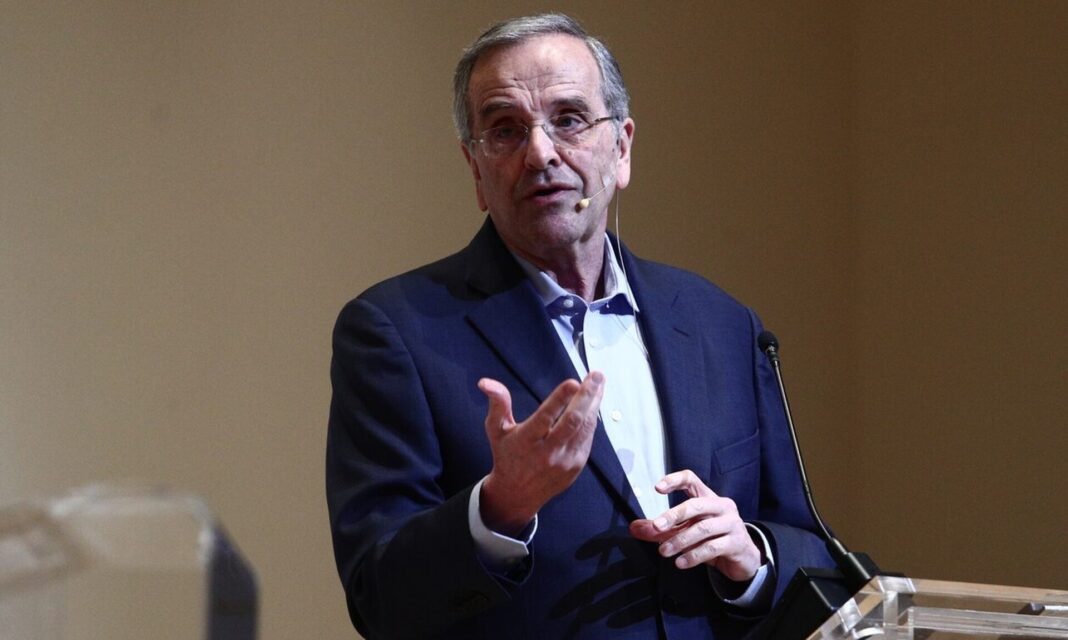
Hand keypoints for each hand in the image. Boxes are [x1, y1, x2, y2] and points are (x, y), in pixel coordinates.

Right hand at [478, 372, 604, 536]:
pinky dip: (592, 419)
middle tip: (596, 376)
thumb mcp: (496, 430)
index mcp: (527, 440)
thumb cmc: (507, 456)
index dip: (560, 399)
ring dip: (594, 404)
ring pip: (584, 428)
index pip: (546, 417)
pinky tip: (594, 403)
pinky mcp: (576, 465)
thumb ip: (497, 404)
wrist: (518, 494)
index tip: (573, 382)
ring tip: (599, 382)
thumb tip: (486, 383)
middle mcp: (547, 452)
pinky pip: (587, 438)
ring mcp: (565, 460)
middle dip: (586, 396)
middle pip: (571, 421)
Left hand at [629, 470, 761, 581]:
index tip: (657, 488)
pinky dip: (694, 556)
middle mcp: (722, 506)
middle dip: (673, 515)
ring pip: (702, 529)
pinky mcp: (736, 543)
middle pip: (696, 504)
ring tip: (664, 551)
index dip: (674, 480)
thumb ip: (661, 530)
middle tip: (656, 527)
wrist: (743, 559)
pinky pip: (712, 548)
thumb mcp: (686, 532)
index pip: (691, 480)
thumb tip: (634, 528)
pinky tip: (680, 563)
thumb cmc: (713, 539)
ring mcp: (732, 524)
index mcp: (709, 497)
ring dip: (680, 540)